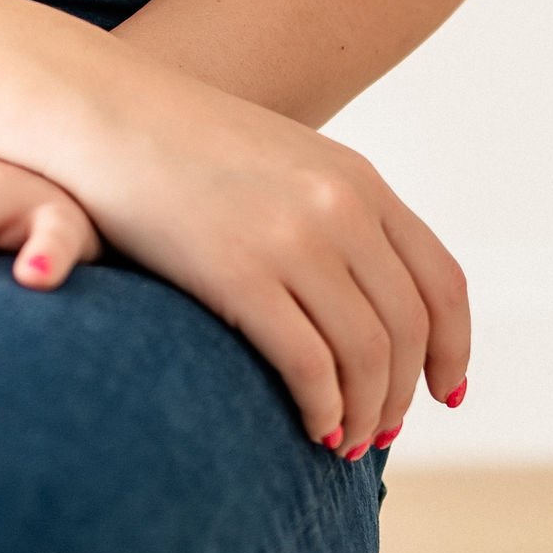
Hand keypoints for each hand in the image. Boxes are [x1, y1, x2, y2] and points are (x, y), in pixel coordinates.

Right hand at [54, 52, 471, 458]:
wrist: (100, 109)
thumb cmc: (178, 145)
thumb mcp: (279, 161)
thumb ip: (329, 214)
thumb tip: (360, 294)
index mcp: (358, 180)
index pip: (441, 283)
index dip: (452, 349)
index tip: (444, 391)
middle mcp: (341, 207)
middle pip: (409, 330)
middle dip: (400, 395)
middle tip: (379, 433)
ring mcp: (293, 238)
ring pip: (367, 357)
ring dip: (364, 414)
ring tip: (342, 442)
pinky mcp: (239, 272)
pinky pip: (309, 366)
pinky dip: (322, 409)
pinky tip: (310, 427)